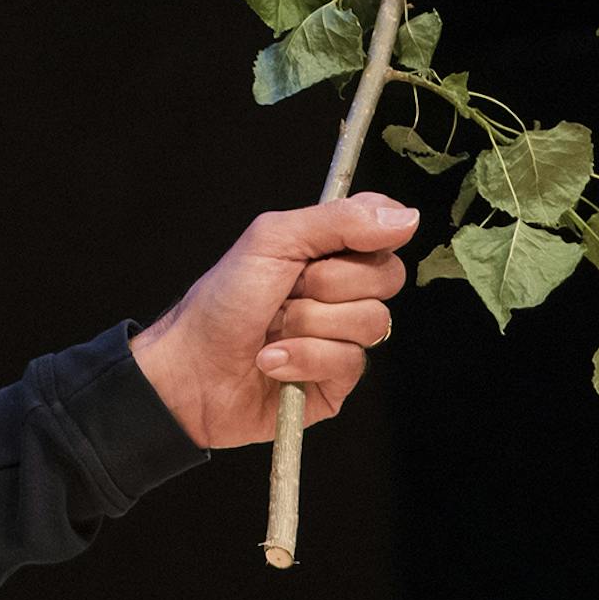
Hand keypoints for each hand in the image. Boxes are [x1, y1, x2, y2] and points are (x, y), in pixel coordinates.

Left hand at [128, 192, 416, 449]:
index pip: (384, 228)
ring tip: (273, 330)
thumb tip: (408, 216)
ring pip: (372, 323)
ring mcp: (341, 337)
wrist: (190, 369)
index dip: (373, 235)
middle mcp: (340, 291)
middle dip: (330, 284)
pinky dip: (304, 358)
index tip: (335, 244)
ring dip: (311, 325)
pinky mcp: (336, 382)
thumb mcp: (272, 241)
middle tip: (287, 290)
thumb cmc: (223, 300)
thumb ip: (338, 221)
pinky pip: (350, 363)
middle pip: (387, 277)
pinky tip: (272, 361)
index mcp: (326, 250)